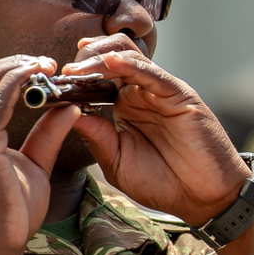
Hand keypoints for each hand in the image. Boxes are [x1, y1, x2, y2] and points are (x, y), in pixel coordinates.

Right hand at [0, 56, 81, 254]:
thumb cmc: (8, 215)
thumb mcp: (33, 166)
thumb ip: (47, 135)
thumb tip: (68, 107)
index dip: (8, 71)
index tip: (41, 68)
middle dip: (12, 62)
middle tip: (45, 61)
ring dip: (17, 67)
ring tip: (46, 64)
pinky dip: (18, 83)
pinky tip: (39, 78)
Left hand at [61, 35, 249, 224]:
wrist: (203, 198)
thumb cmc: (163, 183)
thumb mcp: (117, 162)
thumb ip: (96, 136)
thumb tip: (67, 112)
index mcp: (123, 108)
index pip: (95, 79)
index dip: (73, 77)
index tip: (50, 83)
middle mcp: (139, 94)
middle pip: (108, 58)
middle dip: (83, 60)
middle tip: (63, 72)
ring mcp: (158, 92)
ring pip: (128, 57)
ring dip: (100, 57)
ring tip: (79, 67)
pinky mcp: (178, 94)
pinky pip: (152, 74)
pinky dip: (131, 65)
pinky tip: (111, 63)